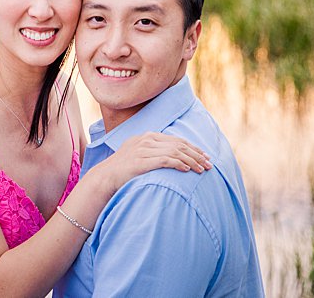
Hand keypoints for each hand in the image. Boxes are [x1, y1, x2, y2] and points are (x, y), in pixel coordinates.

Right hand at [91, 132, 211, 188]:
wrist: (105, 177)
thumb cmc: (123, 170)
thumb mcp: (138, 154)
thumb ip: (154, 151)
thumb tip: (173, 156)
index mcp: (148, 136)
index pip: (177, 140)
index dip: (193, 148)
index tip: (205, 156)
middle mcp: (147, 139)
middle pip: (179, 145)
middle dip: (197, 154)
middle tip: (209, 164)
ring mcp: (144, 149)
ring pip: (176, 152)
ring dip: (192, 161)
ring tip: (202, 170)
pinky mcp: (142, 160)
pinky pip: (166, 160)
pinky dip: (179, 164)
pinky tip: (187, 170)